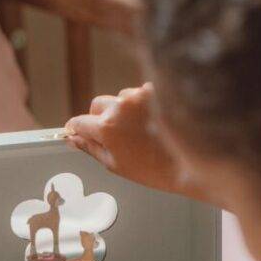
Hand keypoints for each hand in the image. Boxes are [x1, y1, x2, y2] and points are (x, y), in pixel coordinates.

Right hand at [64, 84, 180, 193]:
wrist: (187, 163)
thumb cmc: (153, 169)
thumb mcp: (115, 164)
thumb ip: (90, 148)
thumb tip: (73, 139)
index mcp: (107, 127)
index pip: (79, 122)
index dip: (76, 129)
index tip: (76, 131)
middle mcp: (120, 107)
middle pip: (97, 105)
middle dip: (99, 118)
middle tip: (112, 135)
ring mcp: (139, 97)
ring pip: (119, 98)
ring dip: (122, 110)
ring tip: (138, 130)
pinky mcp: (155, 91)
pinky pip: (139, 95)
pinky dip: (140, 105)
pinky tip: (151, 122)